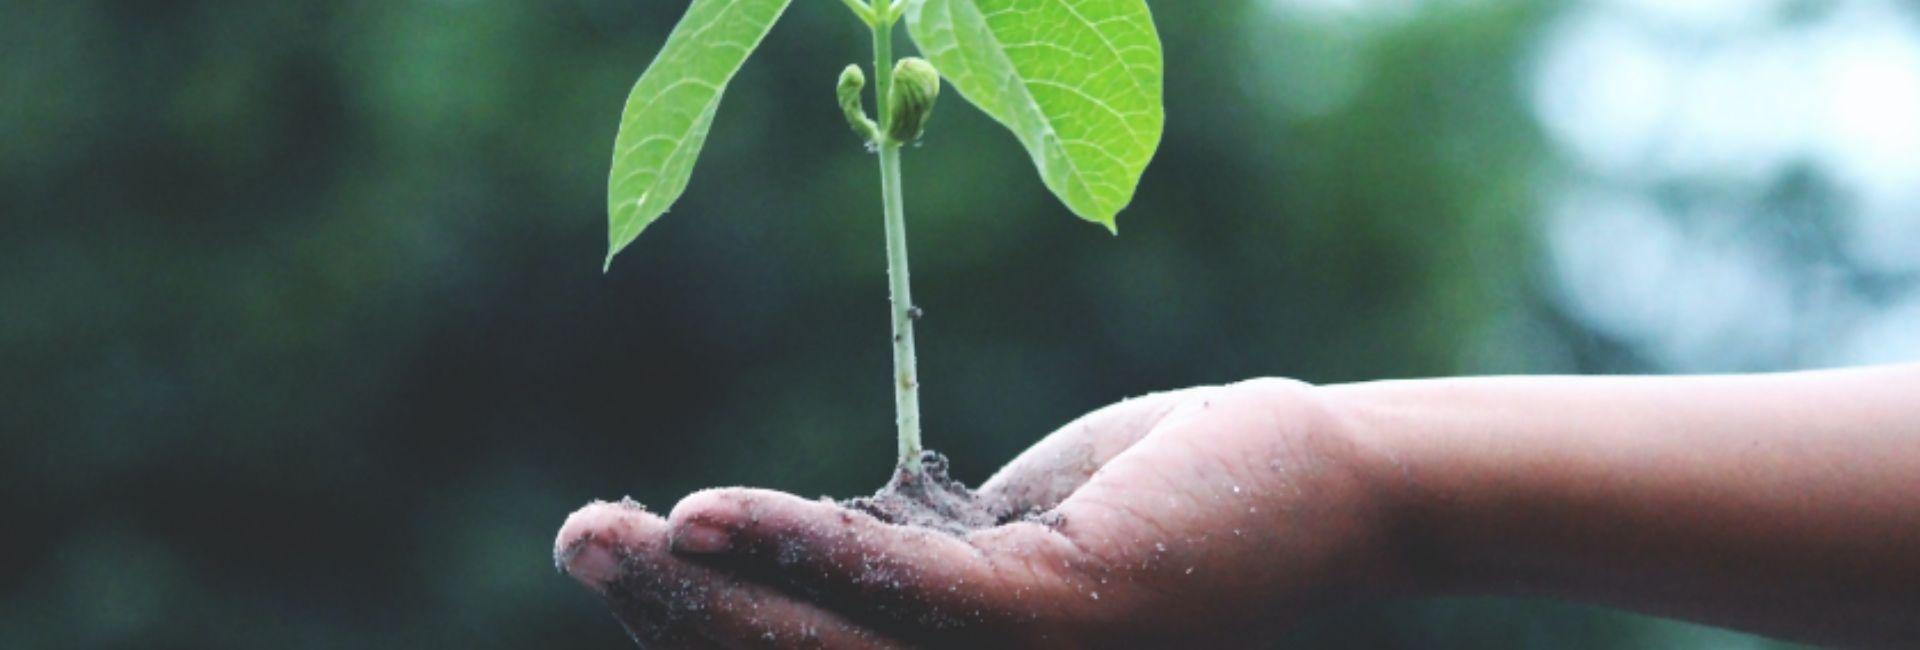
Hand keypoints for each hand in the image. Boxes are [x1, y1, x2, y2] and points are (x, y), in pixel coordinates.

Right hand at [555, 379, 1401, 647]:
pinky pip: (900, 591)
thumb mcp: (1022, 543)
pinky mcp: (1061, 620)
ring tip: (604, 531)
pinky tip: (704, 515)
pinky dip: (794, 552)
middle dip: (672, 619)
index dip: (710, 637)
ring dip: (700, 592)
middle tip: (581, 539)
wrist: (1339, 487)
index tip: (635, 568)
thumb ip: (920, 565)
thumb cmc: (1184, 506)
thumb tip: (809, 547)